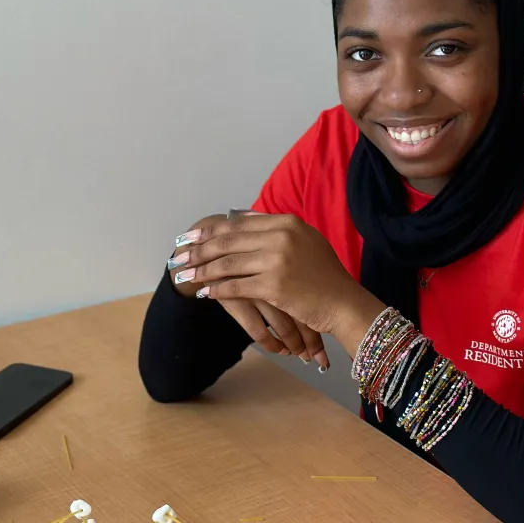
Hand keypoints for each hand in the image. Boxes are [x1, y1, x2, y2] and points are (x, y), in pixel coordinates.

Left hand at [170, 214, 328, 366]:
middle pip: (230, 240)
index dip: (213, 229)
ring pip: (228, 263)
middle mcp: (281, 236)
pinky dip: (217, 289)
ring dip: (203, 270)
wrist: (343, 302)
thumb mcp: (305, 243)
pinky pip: (236, 286)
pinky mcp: (273, 285)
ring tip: (186, 276)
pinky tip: (204, 292)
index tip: (193, 235)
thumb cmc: (325, 276)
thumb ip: (277, 232)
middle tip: (180, 255)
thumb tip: (242, 219)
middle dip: (200, 248)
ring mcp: (277, 260)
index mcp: (287, 223)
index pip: (240, 223)